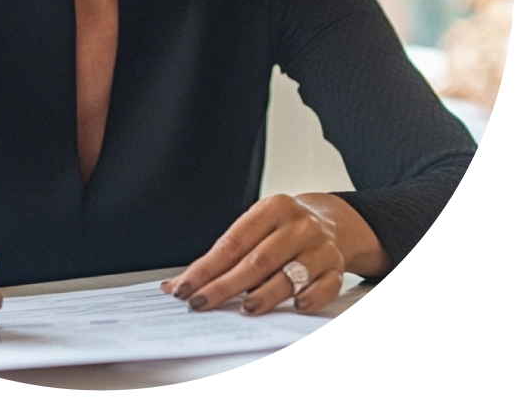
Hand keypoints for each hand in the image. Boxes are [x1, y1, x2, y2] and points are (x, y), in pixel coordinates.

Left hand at [160, 193, 384, 315]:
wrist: (333, 220)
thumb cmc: (283, 227)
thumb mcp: (255, 227)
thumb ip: (222, 255)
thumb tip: (181, 283)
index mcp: (271, 209)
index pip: (232, 243)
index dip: (206, 269)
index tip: (185, 287)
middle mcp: (297, 226)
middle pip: (257, 261)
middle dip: (225, 286)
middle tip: (202, 303)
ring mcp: (319, 247)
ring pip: (291, 275)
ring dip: (266, 295)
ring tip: (244, 308)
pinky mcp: (337, 267)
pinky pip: (326, 286)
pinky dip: (311, 297)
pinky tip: (296, 306)